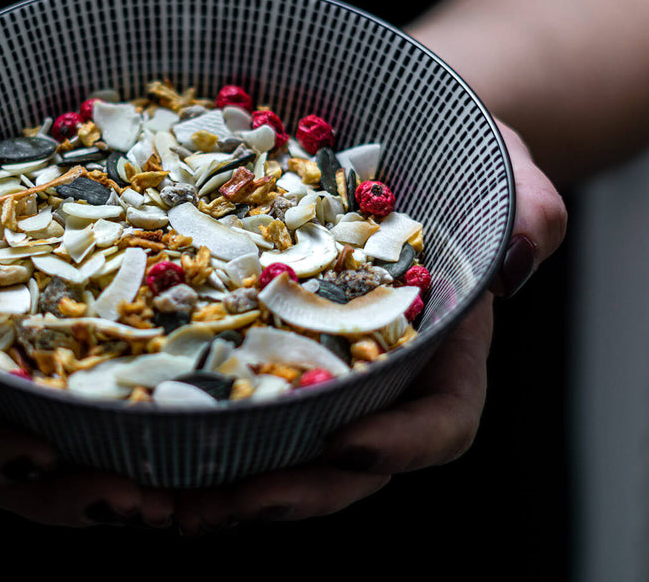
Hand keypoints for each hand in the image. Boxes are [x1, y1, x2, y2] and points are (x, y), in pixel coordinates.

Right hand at [0, 116, 174, 527]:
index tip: (40, 453)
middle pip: (6, 472)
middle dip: (67, 497)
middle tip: (139, 501)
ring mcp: (23, 373)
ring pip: (60, 460)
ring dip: (113, 488)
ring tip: (175, 499)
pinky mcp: (73, 354)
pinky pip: (101, 413)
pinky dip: (140, 440)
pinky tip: (195, 445)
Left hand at [173, 118, 566, 532]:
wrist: (394, 140)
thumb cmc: (459, 156)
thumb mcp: (502, 170)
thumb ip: (527, 209)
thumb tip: (518, 260)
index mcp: (442, 354)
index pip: (440, 424)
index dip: (401, 446)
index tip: (347, 442)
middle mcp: (374, 379)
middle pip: (339, 468)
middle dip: (280, 495)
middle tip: (208, 507)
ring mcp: (312, 369)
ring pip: (272, 452)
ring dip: (212, 485)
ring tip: (143, 497)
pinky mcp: (255, 346)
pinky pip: (221, 401)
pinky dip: (178, 427)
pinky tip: (122, 435)